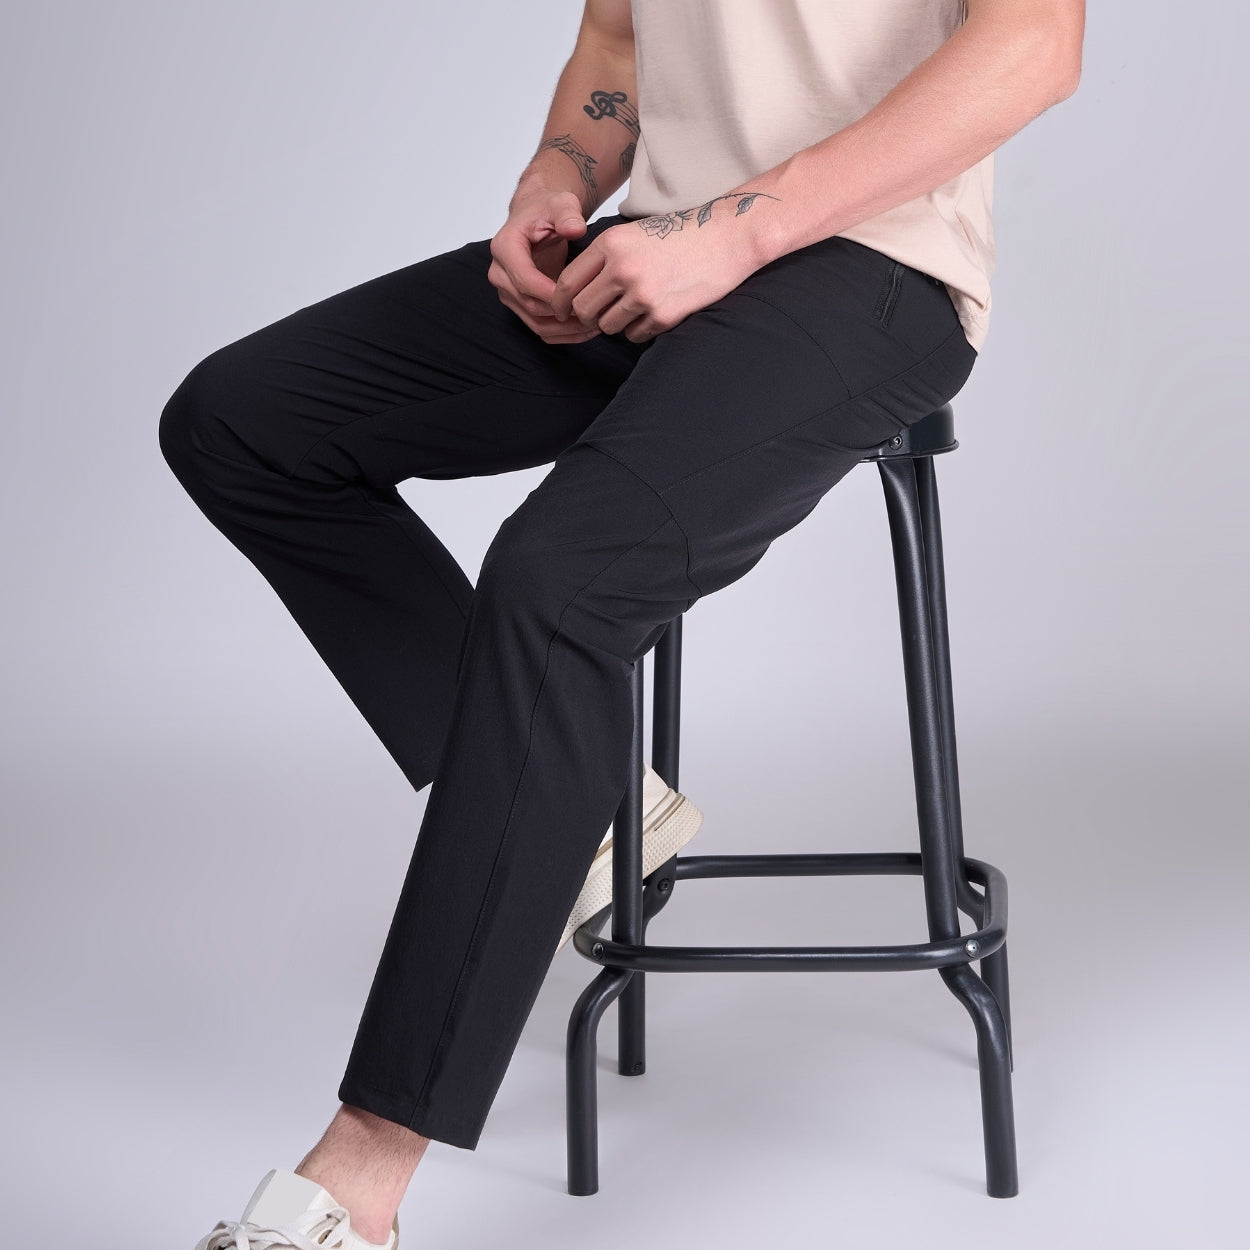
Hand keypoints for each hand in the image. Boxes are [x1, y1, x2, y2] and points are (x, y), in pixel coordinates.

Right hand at [488, 188, 602, 344]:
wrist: (537, 216)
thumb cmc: (547, 209)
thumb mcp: (560, 203)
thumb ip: (567, 214)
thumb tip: (576, 228)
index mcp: (505, 248)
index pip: (525, 280)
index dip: (552, 294)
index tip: (580, 297)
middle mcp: (500, 273)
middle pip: (529, 304)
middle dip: (563, 314)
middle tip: (595, 314)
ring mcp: (507, 291)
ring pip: (534, 322)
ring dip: (564, 329)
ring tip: (594, 326)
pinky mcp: (518, 303)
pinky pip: (538, 326)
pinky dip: (562, 333)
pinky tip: (585, 329)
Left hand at [548, 203, 766, 342]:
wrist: (726, 238)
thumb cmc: (679, 236)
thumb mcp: (633, 234)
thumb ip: (603, 257)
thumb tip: (571, 292)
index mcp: (610, 244)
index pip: (566, 283)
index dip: (560, 302)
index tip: (563, 312)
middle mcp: (622, 268)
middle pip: (582, 310)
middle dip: (588, 316)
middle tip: (601, 313)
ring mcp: (642, 293)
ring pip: (607, 326)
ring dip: (616, 323)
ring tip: (635, 306)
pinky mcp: (662, 314)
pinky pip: (634, 335)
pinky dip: (640, 329)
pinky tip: (655, 310)